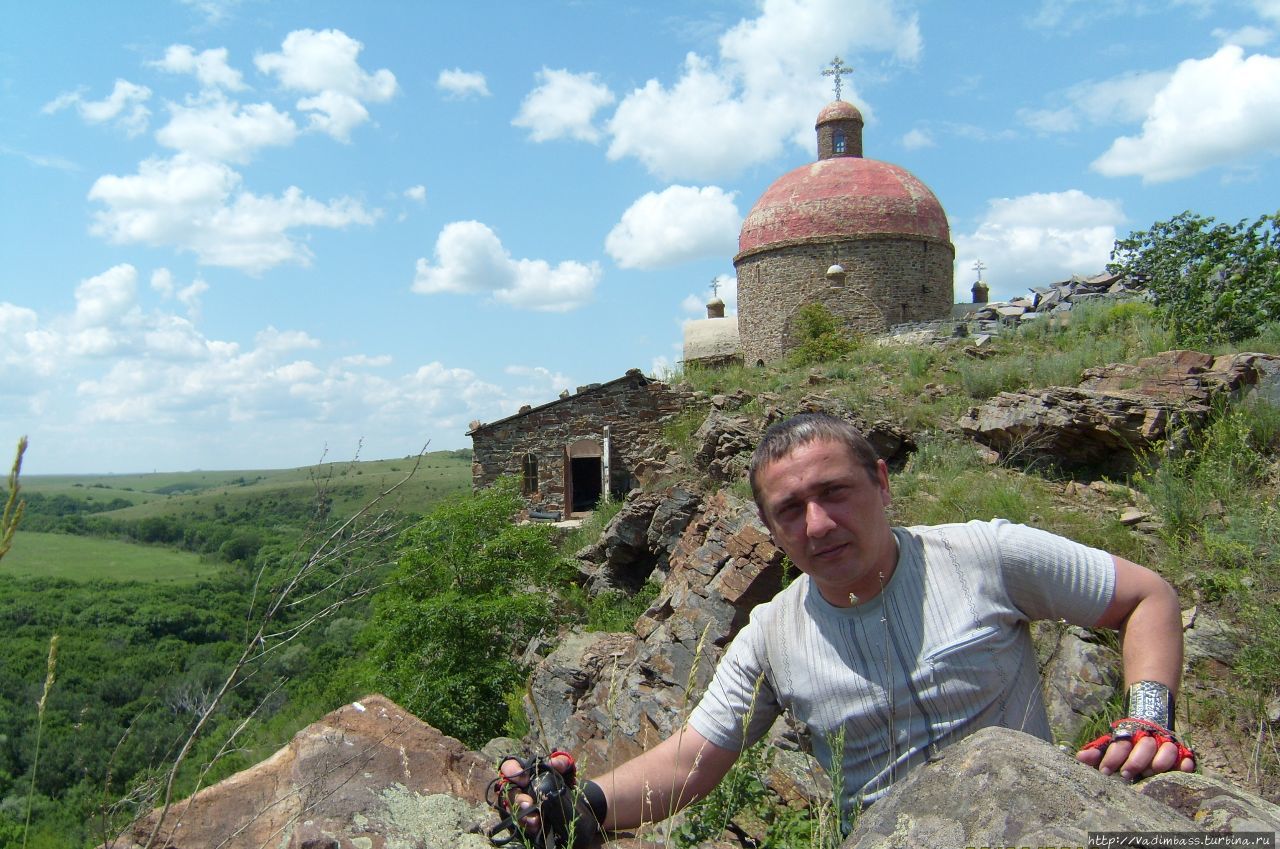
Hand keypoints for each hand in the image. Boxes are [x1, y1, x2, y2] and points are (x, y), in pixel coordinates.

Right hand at [498, 752, 575, 835]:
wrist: (568, 796)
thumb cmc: (561, 776)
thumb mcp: (564, 767)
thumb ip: (561, 762)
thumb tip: (554, 763)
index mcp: (523, 771)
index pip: (509, 767)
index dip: (512, 771)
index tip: (524, 779)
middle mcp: (517, 788)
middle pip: (510, 792)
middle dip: (517, 799)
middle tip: (528, 804)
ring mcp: (519, 804)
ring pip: (513, 810)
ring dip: (523, 816)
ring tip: (535, 820)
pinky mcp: (525, 818)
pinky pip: (522, 823)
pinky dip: (529, 826)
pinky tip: (537, 827)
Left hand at [1076, 719, 1196, 780]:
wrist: (1147, 722)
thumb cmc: (1125, 744)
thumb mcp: (1108, 745)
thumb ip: (1096, 752)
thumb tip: (1081, 757)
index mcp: (1129, 736)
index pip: (1121, 744)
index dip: (1113, 757)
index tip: (1105, 771)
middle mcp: (1148, 738)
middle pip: (1144, 746)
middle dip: (1135, 761)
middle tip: (1126, 774)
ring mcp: (1165, 744)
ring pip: (1167, 750)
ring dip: (1159, 762)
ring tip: (1150, 773)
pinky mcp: (1181, 753)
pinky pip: (1187, 757)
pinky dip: (1185, 763)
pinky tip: (1183, 769)